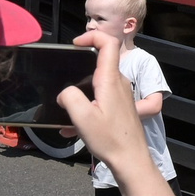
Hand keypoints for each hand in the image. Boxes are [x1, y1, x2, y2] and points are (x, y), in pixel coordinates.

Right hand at [55, 31, 142, 173]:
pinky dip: (87, 108)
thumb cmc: (110, 138)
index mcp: (110, 80)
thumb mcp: (82, 117)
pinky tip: (73, 128)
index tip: (75, 44)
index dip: (92, 35)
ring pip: (98, 84)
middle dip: (79, 69)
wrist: (131, 160)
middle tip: (63, 81)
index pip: (108, 43)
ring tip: (66, 112)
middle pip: (100, 63)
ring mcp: (121, 95)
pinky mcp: (121, 107)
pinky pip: (101, 99)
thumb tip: (64, 93)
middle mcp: (119, 83)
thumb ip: (69, 97)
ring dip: (81, 94)